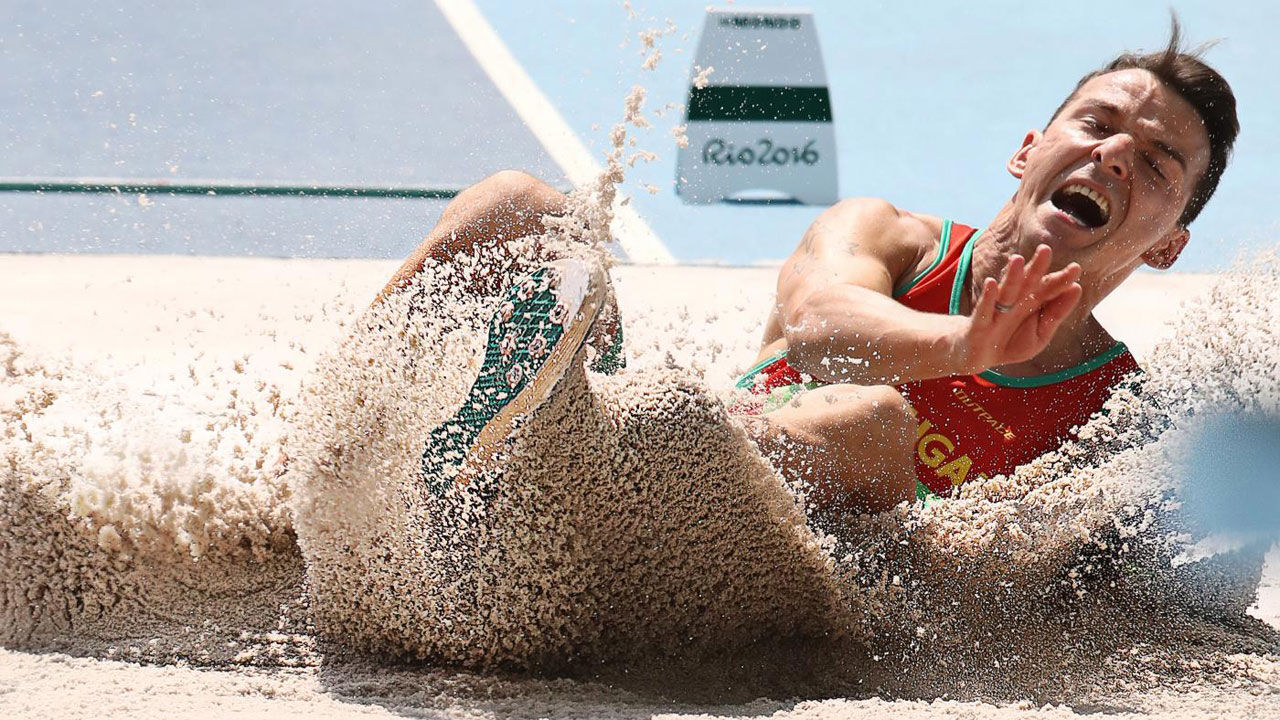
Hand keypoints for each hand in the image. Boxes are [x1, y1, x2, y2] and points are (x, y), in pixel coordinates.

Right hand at [956, 245, 1081, 373]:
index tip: (1075, 269)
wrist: (979, 357)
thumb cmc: (1011, 342)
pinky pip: (984, 309)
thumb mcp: (1040, 334)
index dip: (1061, 279)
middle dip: (1035, 267)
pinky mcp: (979, 324)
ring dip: (1011, 276)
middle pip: (1027, 283)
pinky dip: (987, 297)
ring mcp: (996, 311)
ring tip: (1018, 260)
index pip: (1048, 289)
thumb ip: (1056, 314)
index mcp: (1031, 303)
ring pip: (1005, 292)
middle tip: (1045, 249)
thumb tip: (1076, 288)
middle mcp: (1014, 302)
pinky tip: (991, 283)